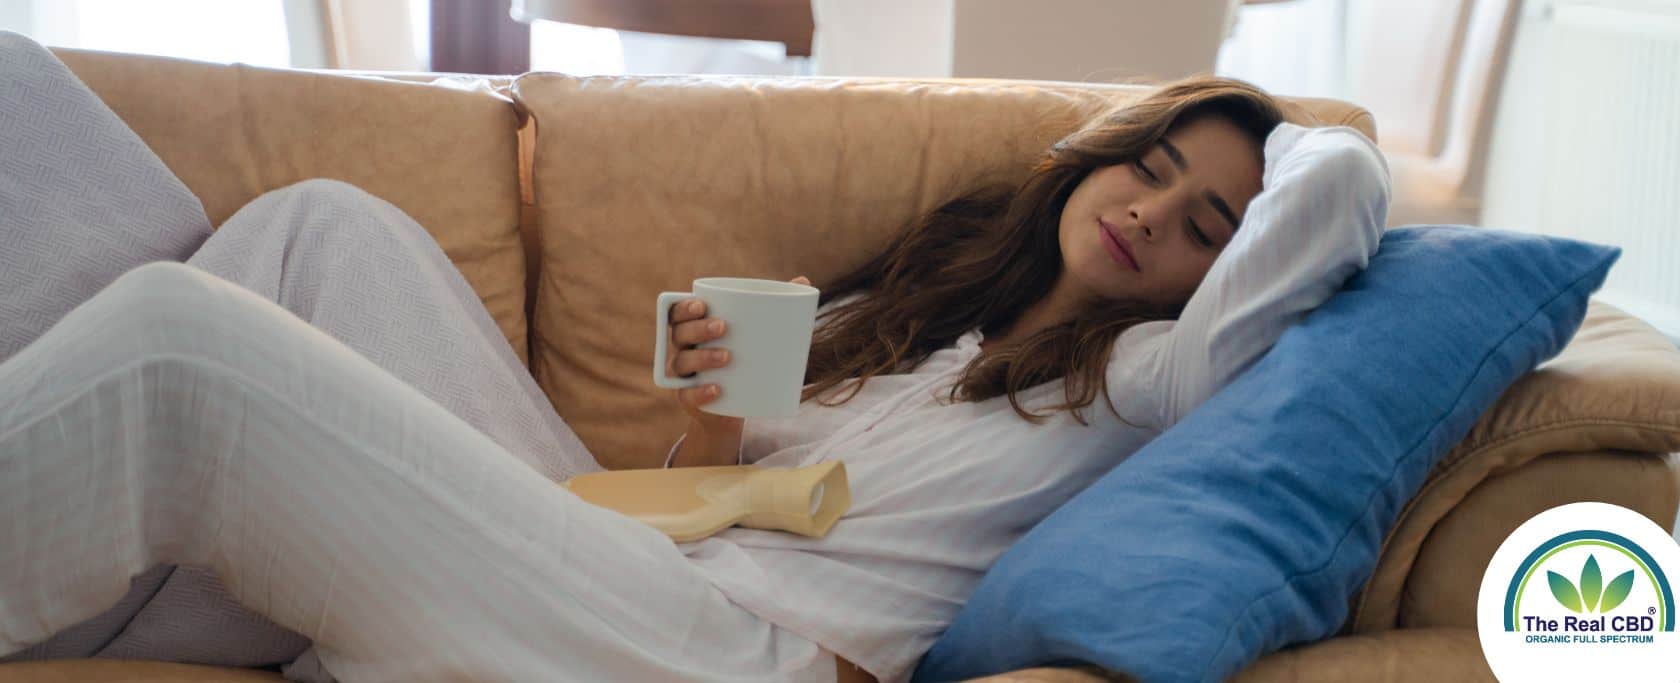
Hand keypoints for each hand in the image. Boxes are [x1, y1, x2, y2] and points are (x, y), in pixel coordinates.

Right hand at [664, 275, 811, 432]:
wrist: (738, 406)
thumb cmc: (746, 358)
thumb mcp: (758, 334)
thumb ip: (775, 307)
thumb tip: (804, 280)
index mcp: (694, 328)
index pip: (676, 312)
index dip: (683, 307)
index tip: (702, 305)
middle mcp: (683, 349)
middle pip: (679, 334)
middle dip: (697, 328)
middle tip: (723, 327)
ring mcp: (684, 376)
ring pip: (681, 362)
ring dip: (701, 357)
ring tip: (727, 357)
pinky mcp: (689, 400)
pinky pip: (688, 396)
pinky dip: (701, 393)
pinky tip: (717, 389)